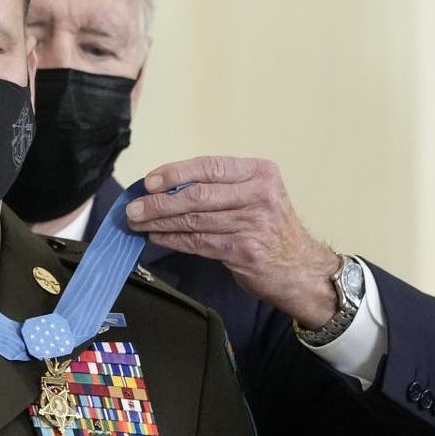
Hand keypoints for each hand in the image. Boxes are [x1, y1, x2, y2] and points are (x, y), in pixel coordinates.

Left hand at [125, 156, 340, 327]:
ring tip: (138, 222)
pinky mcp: (243, 251)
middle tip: (133, 207)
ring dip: (160, 222)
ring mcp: (252, 224)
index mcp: (260, 173)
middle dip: (159, 202)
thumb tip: (165, 186)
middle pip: (197, 195)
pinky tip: (156, 237)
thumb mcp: (256, 195)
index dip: (174, 174)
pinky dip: (173, 239)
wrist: (301, 268)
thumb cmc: (271, 228)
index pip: (209, 167)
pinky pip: (198, 242)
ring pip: (194, 220)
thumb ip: (220, 187)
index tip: (148, 182)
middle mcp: (259, 195)